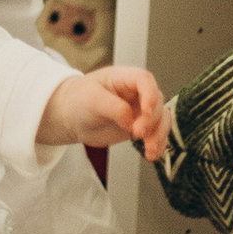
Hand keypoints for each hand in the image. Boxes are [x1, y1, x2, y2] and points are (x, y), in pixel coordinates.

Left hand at [34, 62, 166, 156]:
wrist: (71, 118)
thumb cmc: (78, 100)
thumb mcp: (91, 99)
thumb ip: (113, 107)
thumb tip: (131, 121)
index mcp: (124, 77)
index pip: (144, 79)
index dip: (150, 94)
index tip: (147, 110)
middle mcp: (137, 92)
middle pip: (156, 102)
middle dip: (151, 120)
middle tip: (136, 134)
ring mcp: (140, 109)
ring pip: (161, 119)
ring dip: (159, 136)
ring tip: (150, 151)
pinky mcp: (141, 126)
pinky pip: (157, 134)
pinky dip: (158, 145)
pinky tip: (152, 155)